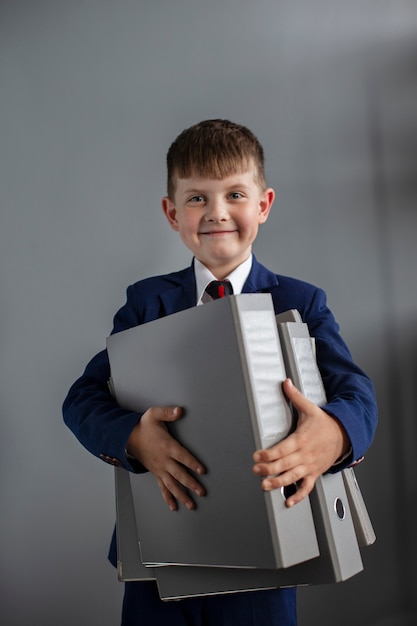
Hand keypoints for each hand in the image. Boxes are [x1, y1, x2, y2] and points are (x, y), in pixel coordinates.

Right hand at [126, 406, 205, 510]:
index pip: (182, 456)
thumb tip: (179, 410)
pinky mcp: (156, 473)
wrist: (128, 437)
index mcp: (167, 446)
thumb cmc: (143, 426)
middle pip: (179, 474)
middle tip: (201, 492)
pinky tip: (173, 506)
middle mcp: (164, 460)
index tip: (202, 471)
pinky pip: (162, 488)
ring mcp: (159, 468)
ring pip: (172, 485)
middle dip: (191, 484)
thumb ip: (167, 412)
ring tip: (191, 505)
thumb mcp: (154, 414)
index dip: (192, 463)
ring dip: (182, 495)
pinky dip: (168, 498)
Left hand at [252, 378, 349, 506]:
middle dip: (269, 469)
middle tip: (256, 471)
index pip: (282, 449)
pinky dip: (298, 496)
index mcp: (301, 439)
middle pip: (285, 464)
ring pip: (293, 477)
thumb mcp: (310, 408)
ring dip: (278, 483)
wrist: (345, 435)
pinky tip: (288, 501)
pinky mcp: (314, 473)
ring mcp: (310, 466)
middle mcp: (304, 455)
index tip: (257, 456)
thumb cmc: (325, 423)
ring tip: (265, 486)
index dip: (268, 454)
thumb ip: (295, 396)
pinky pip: (306, 487)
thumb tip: (285, 382)